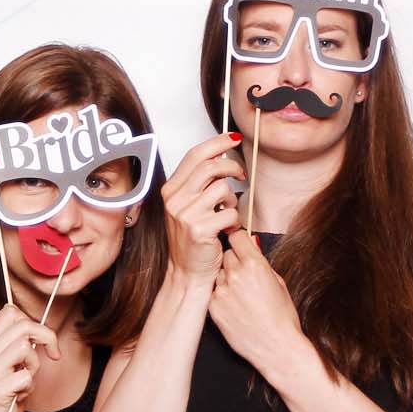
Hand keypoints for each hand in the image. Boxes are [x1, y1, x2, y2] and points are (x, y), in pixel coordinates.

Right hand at [0, 304, 61, 411]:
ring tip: (25, 381)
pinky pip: (26, 377)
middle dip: (46, 339)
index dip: (34, 322)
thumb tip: (39, 328)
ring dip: (34, 366)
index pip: (10, 312)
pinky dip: (29, 388)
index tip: (42, 341)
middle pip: (23, 325)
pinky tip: (19, 397)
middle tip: (51, 356)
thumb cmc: (7, 396)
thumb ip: (17, 343)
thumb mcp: (10, 363)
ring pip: (25, 348)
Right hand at [161, 133, 243, 280]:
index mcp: (172, 190)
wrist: (187, 273)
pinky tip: (227, 228)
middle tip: (241, 175)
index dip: (217, 142)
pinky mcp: (200, 229)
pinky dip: (235, 220)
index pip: (195, 155)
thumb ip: (199, 183)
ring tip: (227, 212)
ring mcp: (186, 214)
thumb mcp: (189, 206)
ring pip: (223, 189)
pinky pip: (230, 213)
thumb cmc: (192, 240)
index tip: (233, 138)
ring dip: (232, 200)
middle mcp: (175, 200)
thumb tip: (220, 156)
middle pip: (210, 166)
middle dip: (232, 166)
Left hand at [209, 229, 311, 382]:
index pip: (237, 237)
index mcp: (255, 265)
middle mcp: (236, 275)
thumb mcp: (279, 283)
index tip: (241, 246)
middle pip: (226, 254)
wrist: (276, 347)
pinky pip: (214, 293)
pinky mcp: (213, 307)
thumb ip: (262, 263)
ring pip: (219, 274)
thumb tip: (252, 247)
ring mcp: (222, 291)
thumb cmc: (282, 317)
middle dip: (234, 261)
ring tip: (242, 296)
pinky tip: (235, 308)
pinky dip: (221, 296)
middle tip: (245, 277)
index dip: (239, 241)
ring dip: (227, 279)